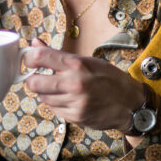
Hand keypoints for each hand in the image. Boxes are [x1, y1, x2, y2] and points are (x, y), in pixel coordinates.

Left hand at [23, 39, 144, 129]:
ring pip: (43, 98)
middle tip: (37, 77)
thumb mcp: (87, 61)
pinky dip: (55, 104)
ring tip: (58, 88)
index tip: (30, 60)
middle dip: (32, 80)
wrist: (130, 103)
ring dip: (45, 92)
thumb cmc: (109, 78)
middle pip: (34, 83)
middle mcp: (74, 83)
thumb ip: (58, 55)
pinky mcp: (75, 116)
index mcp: (77, 65)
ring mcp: (74, 102)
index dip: (29, 58)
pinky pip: (53, 109)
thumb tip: (34, 43)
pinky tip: (66, 99)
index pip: (40, 57)